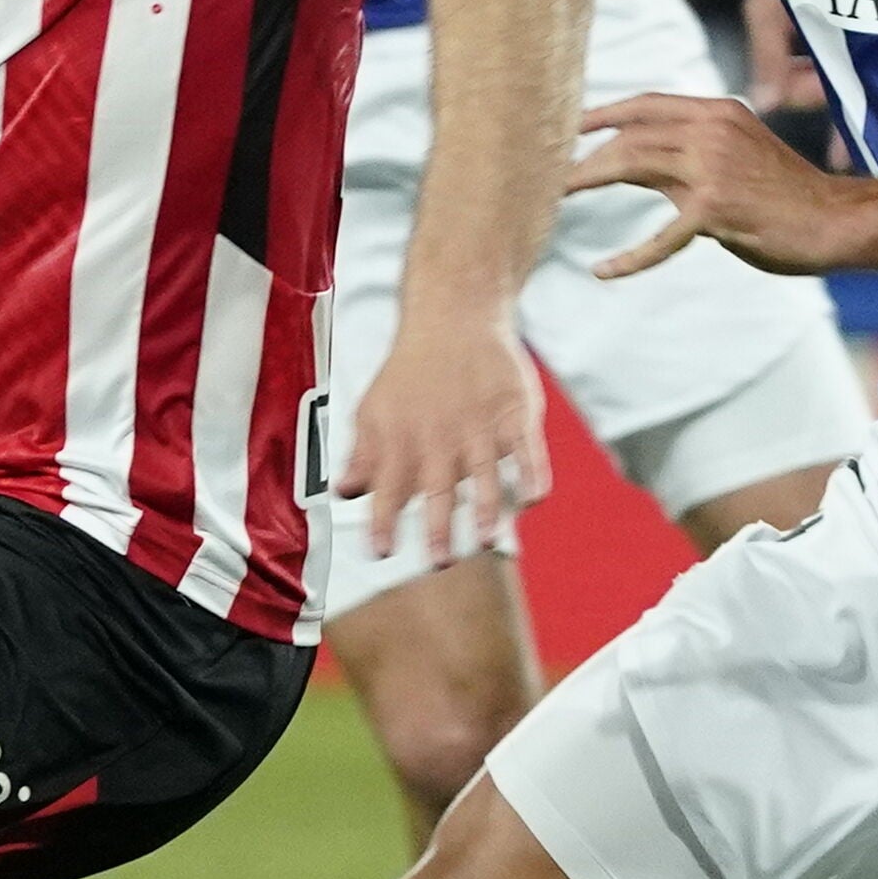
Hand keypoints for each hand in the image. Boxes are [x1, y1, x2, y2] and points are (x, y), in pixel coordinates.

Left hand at [332, 315, 549, 567]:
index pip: (387, 488)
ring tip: (487, 538)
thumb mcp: (374, 410)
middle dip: (437, 527)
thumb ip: (363, 455)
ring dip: (487, 507)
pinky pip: (527, 446)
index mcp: (401, 440)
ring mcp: (480, 424)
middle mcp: (440, 436)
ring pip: (486, 472)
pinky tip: (534, 497)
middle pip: (437, 488)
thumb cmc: (412, 373)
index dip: (383, 522)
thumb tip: (343, 494)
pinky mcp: (516, 411)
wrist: (455, 316)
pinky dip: (533, 471)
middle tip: (439, 562)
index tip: (381, 552)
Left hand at [567, 91, 861, 279]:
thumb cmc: (789, 196)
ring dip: (587, 182)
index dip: (601, 113)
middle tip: (544, 172)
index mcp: (717, 112)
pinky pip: (660, 236)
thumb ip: (691, 155)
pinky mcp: (718, 208)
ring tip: (551, 202)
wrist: (837, 220)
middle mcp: (711, 130)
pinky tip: (605, 271)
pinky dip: (630, 257)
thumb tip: (642, 166)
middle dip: (582, 152)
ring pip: (631, 165)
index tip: (565, 125)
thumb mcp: (738, 156)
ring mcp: (713, 167)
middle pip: (628, 134)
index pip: (645, 104)